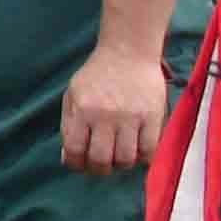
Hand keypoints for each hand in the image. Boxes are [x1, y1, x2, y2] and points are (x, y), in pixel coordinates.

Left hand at [58, 45, 164, 172]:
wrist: (128, 51)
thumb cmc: (97, 75)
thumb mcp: (73, 94)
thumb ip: (68, 126)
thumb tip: (67, 158)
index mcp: (82, 110)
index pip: (75, 151)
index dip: (76, 164)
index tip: (81, 163)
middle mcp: (105, 116)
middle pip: (101, 160)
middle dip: (99, 169)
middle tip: (102, 164)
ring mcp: (131, 117)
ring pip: (126, 159)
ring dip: (121, 164)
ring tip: (120, 155)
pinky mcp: (153, 116)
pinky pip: (149, 151)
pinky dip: (143, 158)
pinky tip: (137, 149)